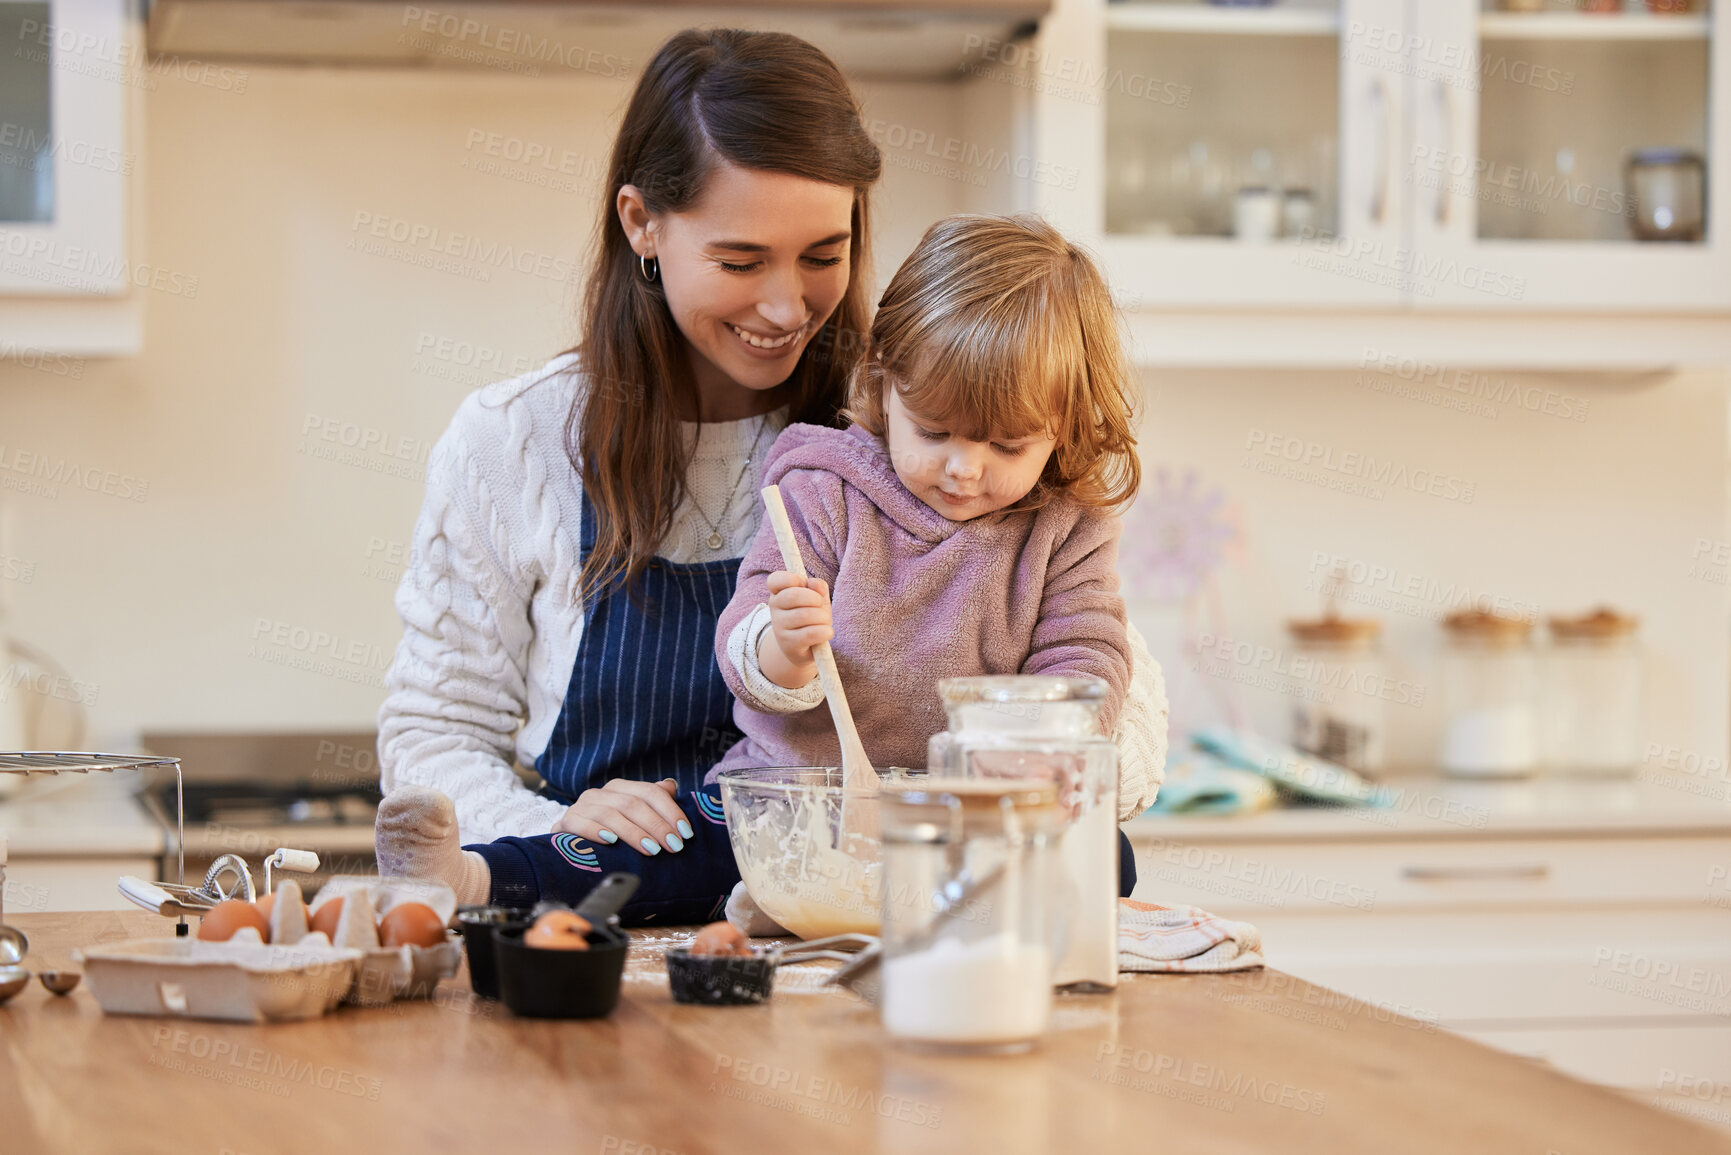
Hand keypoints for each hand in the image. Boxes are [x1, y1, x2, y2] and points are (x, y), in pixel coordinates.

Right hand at [551, 778, 693, 854]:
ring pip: (611, 814)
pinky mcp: (566, 822)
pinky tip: (612, 842)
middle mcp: (601, 793)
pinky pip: (581, 823)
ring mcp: (582, 806)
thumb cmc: (607, 831)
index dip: (670, 811)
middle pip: (633, 804)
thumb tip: (671, 787)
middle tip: (674, 846)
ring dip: (634, 833)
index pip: (649, 792)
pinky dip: (597, 831)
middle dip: (657, 825)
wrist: (568, 841)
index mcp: (620, 788)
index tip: (686, 833)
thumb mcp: (631, 816)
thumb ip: (651, 801)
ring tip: (652, 850)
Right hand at [759, 571, 831, 689]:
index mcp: (779, 593)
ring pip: (803, 615)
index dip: (792, 578)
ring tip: (825, 622)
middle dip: (815, 599)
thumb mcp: (817, 599)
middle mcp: (775, 609)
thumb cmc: (812, 618)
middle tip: (820, 605)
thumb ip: (818, 588)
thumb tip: (815, 584)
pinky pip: (809, 634)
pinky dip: (824, 631)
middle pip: (793, 596)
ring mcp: (779, 627)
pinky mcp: (789, 644)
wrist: (806, 648)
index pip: (775, 580)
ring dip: (823, 617)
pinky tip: (827, 632)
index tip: (804, 584)